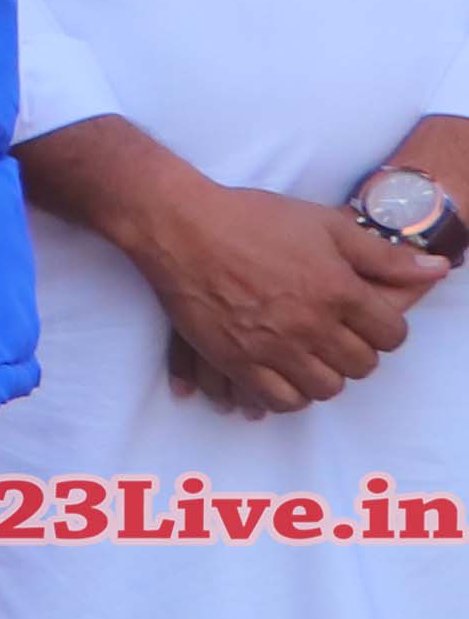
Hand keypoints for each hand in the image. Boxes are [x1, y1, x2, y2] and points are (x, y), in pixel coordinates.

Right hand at [123, 176, 433, 411]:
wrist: (181, 227)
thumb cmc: (253, 219)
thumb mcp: (326, 225)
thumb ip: (383, 254)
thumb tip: (436, 269)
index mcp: (339, 290)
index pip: (391, 335)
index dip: (385, 330)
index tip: (367, 321)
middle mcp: (311, 324)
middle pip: (361, 366)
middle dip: (357, 353)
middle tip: (338, 337)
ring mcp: (273, 346)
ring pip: (325, 388)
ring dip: (325, 376)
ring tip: (311, 357)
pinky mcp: (237, 360)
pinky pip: (278, 400)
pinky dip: (288, 394)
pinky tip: (283, 374)